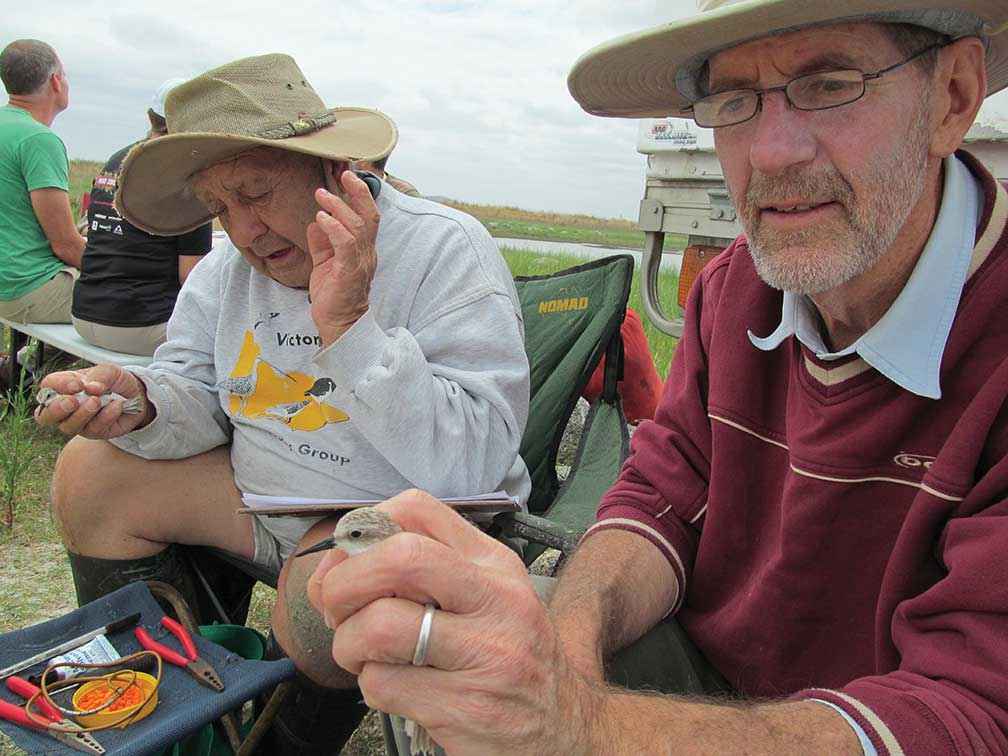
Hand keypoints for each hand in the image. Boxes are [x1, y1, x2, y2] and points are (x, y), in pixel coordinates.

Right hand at [34, 364, 152, 438]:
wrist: (138, 396)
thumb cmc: (117, 383)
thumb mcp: (110, 371)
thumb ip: (99, 375)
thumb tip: (90, 387)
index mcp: (64, 386)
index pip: (48, 387)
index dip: (59, 387)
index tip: (78, 385)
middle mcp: (66, 407)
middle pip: (45, 415)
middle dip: (57, 409)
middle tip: (73, 401)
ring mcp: (78, 422)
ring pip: (68, 426)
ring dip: (83, 414)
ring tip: (98, 401)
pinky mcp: (93, 432)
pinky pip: (94, 429)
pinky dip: (106, 416)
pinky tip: (117, 406)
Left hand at [306, 170, 378, 346]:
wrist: (338, 324)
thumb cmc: (334, 296)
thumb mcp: (324, 263)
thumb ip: (322, 242)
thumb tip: (315, 222)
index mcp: (363, 249)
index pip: (367, 216)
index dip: (360, 194)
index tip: (348, 175)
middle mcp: (366, 253)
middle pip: (369, 215)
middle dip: (357, 192)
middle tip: (343, 174)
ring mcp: (360, 262)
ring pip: (357, 226)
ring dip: (339, 207)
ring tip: (322, 195)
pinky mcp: (350, 271)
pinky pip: (346, 244)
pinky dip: (334, 228)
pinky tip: (321, 218)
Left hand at [308, 490, 598, 754]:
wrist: (564, 726)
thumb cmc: (511, 656)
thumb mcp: (487, 596)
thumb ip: (424, 570)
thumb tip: (336, 563)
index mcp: (493, 563)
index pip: (417, 508)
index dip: (364, 529)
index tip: (350, 560)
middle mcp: (495, 599)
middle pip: (397, 558)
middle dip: (343, 584)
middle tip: (338, 610)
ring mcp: (485, 653)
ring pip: (378, 626)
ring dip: (348, 644)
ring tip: (364, 655)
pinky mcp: (466, 706)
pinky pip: (382, 684)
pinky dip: (371, 686)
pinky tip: (397, 687)